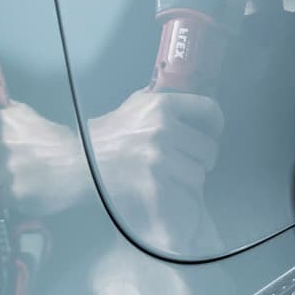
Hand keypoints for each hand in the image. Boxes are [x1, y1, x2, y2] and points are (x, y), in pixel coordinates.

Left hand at [0, 100, 93, 215]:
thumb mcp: (34, 118)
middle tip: (23, 162)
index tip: (4, 141)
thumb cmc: (63, 143)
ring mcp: (6, 169)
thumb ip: (12, 113)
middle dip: (0, 158)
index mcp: (6, 120)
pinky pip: (3, 195)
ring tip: (29, 177)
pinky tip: (31, 189)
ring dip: (6, 179)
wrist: (83, 166)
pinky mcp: (11, 192)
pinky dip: (14, 195)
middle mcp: (2, 143)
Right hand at [89, 88, 224, 251]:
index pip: (209, 109)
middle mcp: (163, 129)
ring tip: (171, 176)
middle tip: (186, 161)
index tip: (213, 132)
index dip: (215, 124)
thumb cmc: (106, 134)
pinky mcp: (155, 185)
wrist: (79, 162)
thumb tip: (191, 100)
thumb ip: (162, 101)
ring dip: (189, 178)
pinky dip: (178, 194)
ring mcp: (159, 159)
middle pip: (208, 148)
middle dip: (200, 157)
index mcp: (161, 106)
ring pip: (199, 173)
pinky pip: (185, 193)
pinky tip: (165, 189)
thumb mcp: (134, 105)